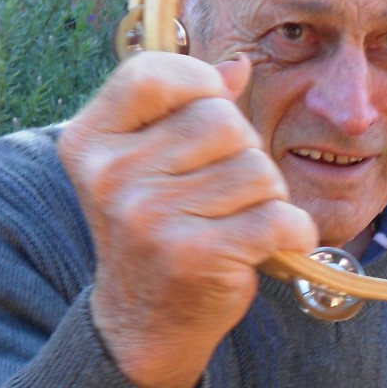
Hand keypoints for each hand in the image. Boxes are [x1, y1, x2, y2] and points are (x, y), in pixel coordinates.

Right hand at [57, 52, 317, 387]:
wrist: (144, 322)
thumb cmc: (161, 227)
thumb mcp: (154, 161)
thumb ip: (192, 107)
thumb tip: (239, 65)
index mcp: (92, 141)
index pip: (155, 72)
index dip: (198, 84)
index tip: (207, 114)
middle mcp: (113, 176)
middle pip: (224, 120)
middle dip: (244, 152)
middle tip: (223, 192)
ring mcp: (150, 217)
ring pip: (258, 168)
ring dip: (267, 196)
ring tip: (237, 221)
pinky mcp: (195, 254)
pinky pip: (280, 216)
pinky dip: (294, 231)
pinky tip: (274, 243)